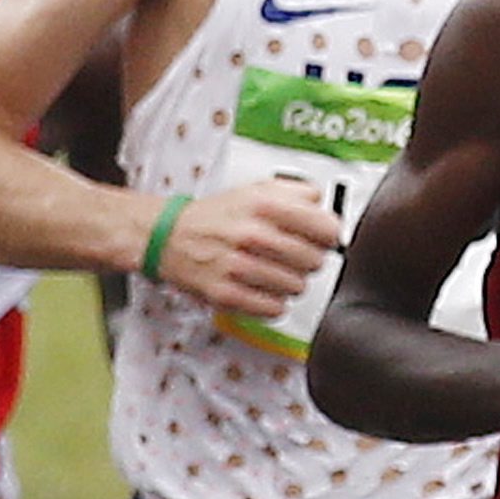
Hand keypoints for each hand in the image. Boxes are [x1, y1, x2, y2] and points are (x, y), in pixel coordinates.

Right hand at [161, 175, 343, 311]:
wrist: (170, 236)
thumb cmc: (217, 216)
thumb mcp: (257, 189)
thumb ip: (297, 192)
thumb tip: (325, 208)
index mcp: (264, 205)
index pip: (326, 229)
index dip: (328, 236)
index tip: (321, 239)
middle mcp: (252, 234)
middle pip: (315, 261)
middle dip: (307, 260)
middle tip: (291, 256)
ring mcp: (239, 267)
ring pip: (297, 287)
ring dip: (288, 282)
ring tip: (271, 271)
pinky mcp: (228, 295)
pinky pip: (275, 309)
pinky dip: (272, 302)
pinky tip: (261, 288)